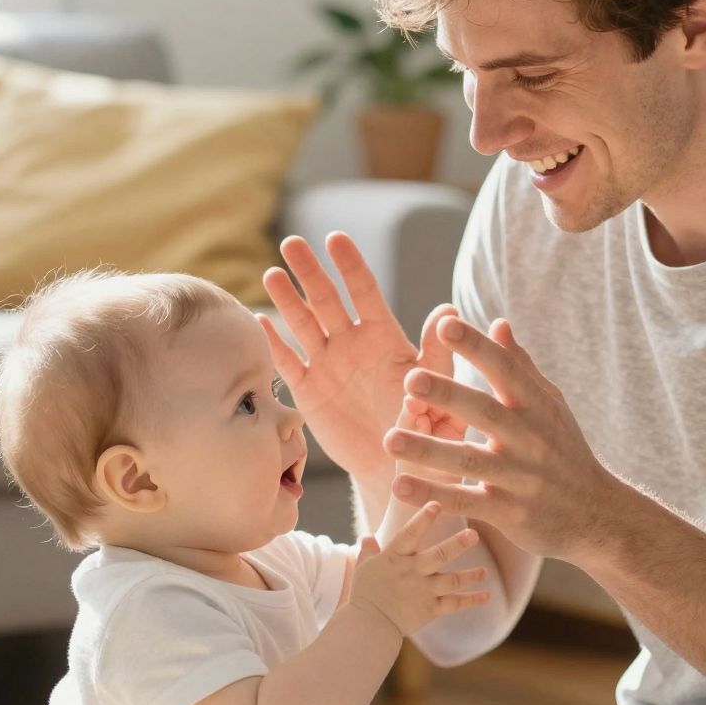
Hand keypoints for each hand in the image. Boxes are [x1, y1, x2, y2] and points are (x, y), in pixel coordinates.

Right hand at [259, 232, 467, 483]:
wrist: (396, 465)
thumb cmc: (425, 426)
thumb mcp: (436, 389)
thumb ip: (437, 353)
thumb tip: (448, 311)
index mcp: (384, 337)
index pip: (364, 292)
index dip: (350, 265)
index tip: (335, 238)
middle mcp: (352, 344)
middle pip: (326, 299)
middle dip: (310, 271)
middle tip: (292, 243)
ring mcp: (327, 364)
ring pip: (303, 324)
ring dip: (287, 300)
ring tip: (272, 275)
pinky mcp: (309, 391)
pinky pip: (287, 362)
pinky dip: (272, 344)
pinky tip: (257, 321)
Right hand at [349, 502, 488, 638]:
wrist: (368, 625)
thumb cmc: (364, 595)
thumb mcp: (363, 568)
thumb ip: (368, 551)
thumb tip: (367, 537)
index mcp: (395, 557)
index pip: (410, 533)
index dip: (423, 519)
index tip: (436, 504)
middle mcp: (412, 571)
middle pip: (439, 555)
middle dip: (457, 545)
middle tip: (473, 535)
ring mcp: (423, 591)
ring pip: (452, 580)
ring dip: (470, 575)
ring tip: (484, 571)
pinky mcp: (431, 609)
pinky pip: (455, 604)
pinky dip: (471, 600)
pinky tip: (486, 595)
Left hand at [383, 315, 614, 560]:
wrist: (596, 515)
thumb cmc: (566, 452)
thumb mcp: (551, 406)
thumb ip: (521, 366)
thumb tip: (498, 323)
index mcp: (537, 406)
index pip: (505, 369)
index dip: (477, 347)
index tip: (446, 324)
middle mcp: (529, 438)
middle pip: (484, 412)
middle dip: (448, 395)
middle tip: (410, 378)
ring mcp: (519, 476)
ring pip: (468, 460)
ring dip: (427, 450)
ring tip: (389, 439)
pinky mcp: (509, 511)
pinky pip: (466, 501)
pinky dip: (433, 494)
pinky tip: (400, 486)